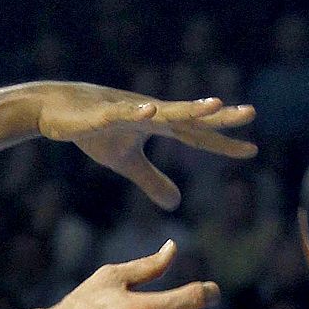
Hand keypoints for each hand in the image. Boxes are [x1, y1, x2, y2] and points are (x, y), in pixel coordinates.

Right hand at [36, 84, 256, 208]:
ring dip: (187, 108)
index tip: (252, 151)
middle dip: (218, 116)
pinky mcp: (103, 112)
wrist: (56, 109)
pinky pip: (122, 112)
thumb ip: (153, 180)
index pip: (196, 135)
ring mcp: (128, 110)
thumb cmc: (94, 131)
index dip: (222, 143)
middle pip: (189, 117)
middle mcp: (150, 113)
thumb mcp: (125, 162)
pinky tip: (151, 110)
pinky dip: (137, 112)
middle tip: (250, 113)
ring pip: (163, 109)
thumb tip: (178, 203)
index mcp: (158, 125)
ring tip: (213, 105)